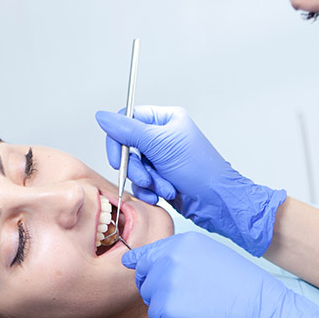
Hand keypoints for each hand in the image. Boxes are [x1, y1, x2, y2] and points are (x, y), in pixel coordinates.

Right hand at [95, 106, 286, 255]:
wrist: (216, 201)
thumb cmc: (199, 170)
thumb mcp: (160, 145)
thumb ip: (128, 130)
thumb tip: (102, 116)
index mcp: (165, 119)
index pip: (128, 119)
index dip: (119, 139)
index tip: (119, 157)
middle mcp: (162, 136)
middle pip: (128, 146)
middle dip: (136, 166)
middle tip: (145, 176)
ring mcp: (161, 157)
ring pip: (133, 166)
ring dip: (145, 180)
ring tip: (162, 187)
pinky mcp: (161, 176)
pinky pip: (141, 181)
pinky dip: (148, 190)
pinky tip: (161, 195)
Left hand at [125, 232, 318, 317]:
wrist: (258, 310)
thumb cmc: (241, 286)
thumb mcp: (210, 256)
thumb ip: (180, 256)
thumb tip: (141, 260)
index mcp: (182, 243)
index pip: (146, 253)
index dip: (141, 264)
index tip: (134, 267)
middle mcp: (170, 258)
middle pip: (144, 276)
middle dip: (155, 287)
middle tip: (183, 296)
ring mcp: (166, 282)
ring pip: (150, 297)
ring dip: (166, 304)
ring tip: (195, 305)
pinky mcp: (165, 308)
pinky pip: (156, 316)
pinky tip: (194, 317)